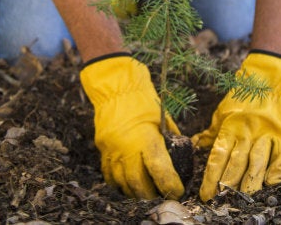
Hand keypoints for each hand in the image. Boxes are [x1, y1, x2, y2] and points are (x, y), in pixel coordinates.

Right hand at [80, 54, 183, 199]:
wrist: (116, 87)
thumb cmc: (144, 99)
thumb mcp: (163, 118)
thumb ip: (169, 138)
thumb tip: (178, 153)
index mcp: (145, 138)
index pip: (160, 170)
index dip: (170, 185)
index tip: (178, 190)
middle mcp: (126, 148)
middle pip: (139, 183)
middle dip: (152, 193)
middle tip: (162, 193)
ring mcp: (111, 150)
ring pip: (122, 183)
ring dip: (135, 192)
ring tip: (147, 192)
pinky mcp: (102, 149)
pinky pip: (109, 175)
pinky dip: (120, 183)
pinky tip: (129, 184)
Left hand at [192, 50, 280, 200]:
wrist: (272, 78)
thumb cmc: (245, 96)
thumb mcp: (224, 112)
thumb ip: (212, 132)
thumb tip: (196, 144)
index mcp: (231, 126)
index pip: (218, 157)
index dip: (211, 178)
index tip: (206, 195)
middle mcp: (248, 131)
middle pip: (236, 162)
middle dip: (228, 184)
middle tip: (222, 199)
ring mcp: (267, 134)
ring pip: (257, 162)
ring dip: (249, 182)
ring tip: (242, 197)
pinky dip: (276, 173)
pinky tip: (269, 184)